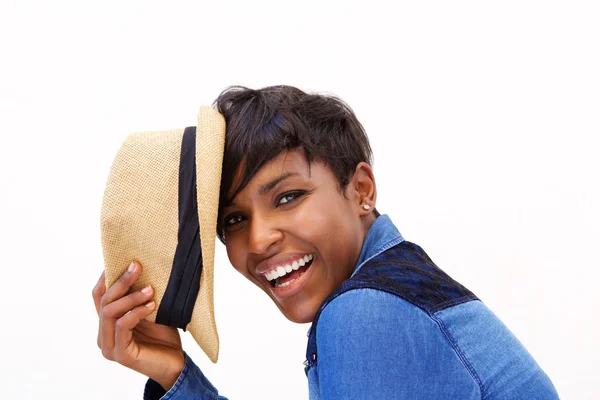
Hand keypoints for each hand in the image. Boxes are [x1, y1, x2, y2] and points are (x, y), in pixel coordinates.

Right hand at [93, 261, 184, 390]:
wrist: (176, 362)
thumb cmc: (163, 335)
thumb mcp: (150, 309)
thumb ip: (140, 294)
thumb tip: (139, 264)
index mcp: (107, 322)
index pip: (99, 294)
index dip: (108, 276)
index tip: (124, 258)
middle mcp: (103, 334)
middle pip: (103, 300)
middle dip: (121, 280)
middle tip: (137, 266)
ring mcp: (109, 345)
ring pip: (110, 312)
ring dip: (130, 296)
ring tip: (151, 289)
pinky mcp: (120, 354)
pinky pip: (122, 326)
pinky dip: (136, 312)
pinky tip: (152, 306)